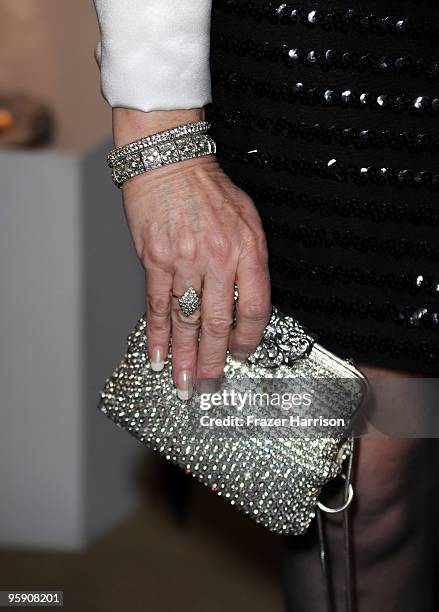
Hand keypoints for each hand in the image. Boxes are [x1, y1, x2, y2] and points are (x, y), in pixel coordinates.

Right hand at [114, 108, 270, 398]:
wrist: (171, 162)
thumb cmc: (211, 190)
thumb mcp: (247, 220)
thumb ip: (249, 261)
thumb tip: (244, 303)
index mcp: (247, 251)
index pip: (254, 308)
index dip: (248, 338)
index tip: (241, 355)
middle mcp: (218, 260)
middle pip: (218, 323)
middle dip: (214, 361)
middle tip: (210, 387)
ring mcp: (184, 261)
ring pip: (186, 321)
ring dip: (185, 358)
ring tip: (184, 385)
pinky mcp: (154, 261)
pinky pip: (156, 306)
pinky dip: (157, 335)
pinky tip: (157, 357)